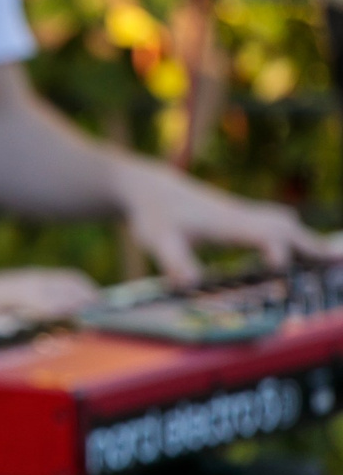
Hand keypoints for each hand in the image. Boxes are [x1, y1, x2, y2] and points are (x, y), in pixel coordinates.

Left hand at [114, 159, 340, 287]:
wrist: (151, 189)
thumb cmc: (154, 215)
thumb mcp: (157, 240)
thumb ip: (174, 261)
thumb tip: (189, 285)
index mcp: (225, 223)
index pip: (261, 234)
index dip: (274, 250)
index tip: (282, 269)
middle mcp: (241, 216)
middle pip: (285, 227)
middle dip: (311, 245)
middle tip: (336, 262)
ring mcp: (243, 214)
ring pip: (285, 223)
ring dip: (309, 239)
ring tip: (333, 258)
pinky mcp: (241, 217)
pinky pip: (277, 223)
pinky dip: (297, 235)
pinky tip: (306, 248)